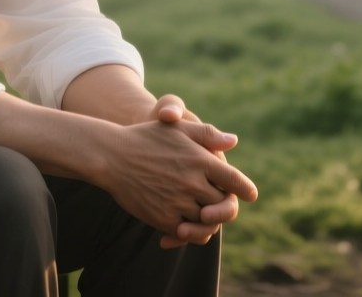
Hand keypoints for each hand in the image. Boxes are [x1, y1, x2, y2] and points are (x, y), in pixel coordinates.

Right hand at [96, 110, 255, 248]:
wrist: (110, 157)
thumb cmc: (145, 139)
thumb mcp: (177, 129)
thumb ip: (207, 134)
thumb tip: (233, 142)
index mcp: (200, 159)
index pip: (234, 182)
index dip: (245, 189)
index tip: (250, 194)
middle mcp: (192, 182)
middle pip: (222, 204)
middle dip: (223, 204)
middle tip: (221, 204)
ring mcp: (178, 202)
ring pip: (206, 221)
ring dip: (207, 219)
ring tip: (202, 215)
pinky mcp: (163, 219)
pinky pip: (186, 233)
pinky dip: (189, 232)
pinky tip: (183, 226)